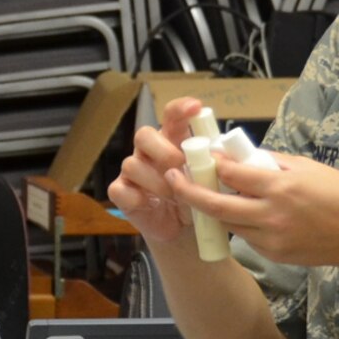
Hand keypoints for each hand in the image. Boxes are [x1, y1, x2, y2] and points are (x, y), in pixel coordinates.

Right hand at [107, 96, 208, 246]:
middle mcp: (149, 152)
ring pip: (131, 164)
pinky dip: (136, 198)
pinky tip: (152, 205)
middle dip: (164, 152)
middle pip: (144, 135)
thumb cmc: (194, 198)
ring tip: (175, 197)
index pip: (172, 116)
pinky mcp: (121, 193)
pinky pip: (119, 189)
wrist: (182, 231)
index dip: (181, 108)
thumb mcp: (208, 180)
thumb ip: (211, 166)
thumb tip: (220, 159)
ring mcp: (133, 172)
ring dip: (156, 182)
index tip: (196, 108)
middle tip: (181, 170)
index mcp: (172, 141)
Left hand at [167, 148, 338, 270]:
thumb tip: (243, 156)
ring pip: (228, 224)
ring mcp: (270, 238)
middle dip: (190, 193)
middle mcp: (271, 214)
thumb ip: (272, 163)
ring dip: (214, 209)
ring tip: (204, 194)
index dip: (213, 164)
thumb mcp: (307, 168)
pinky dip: (240, 224)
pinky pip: (247, 237)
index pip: (233, 175)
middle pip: (217, 206)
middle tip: (173, 180)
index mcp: (280, 187)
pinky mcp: (273, 254)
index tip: (200, 155)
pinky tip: (243, 213)